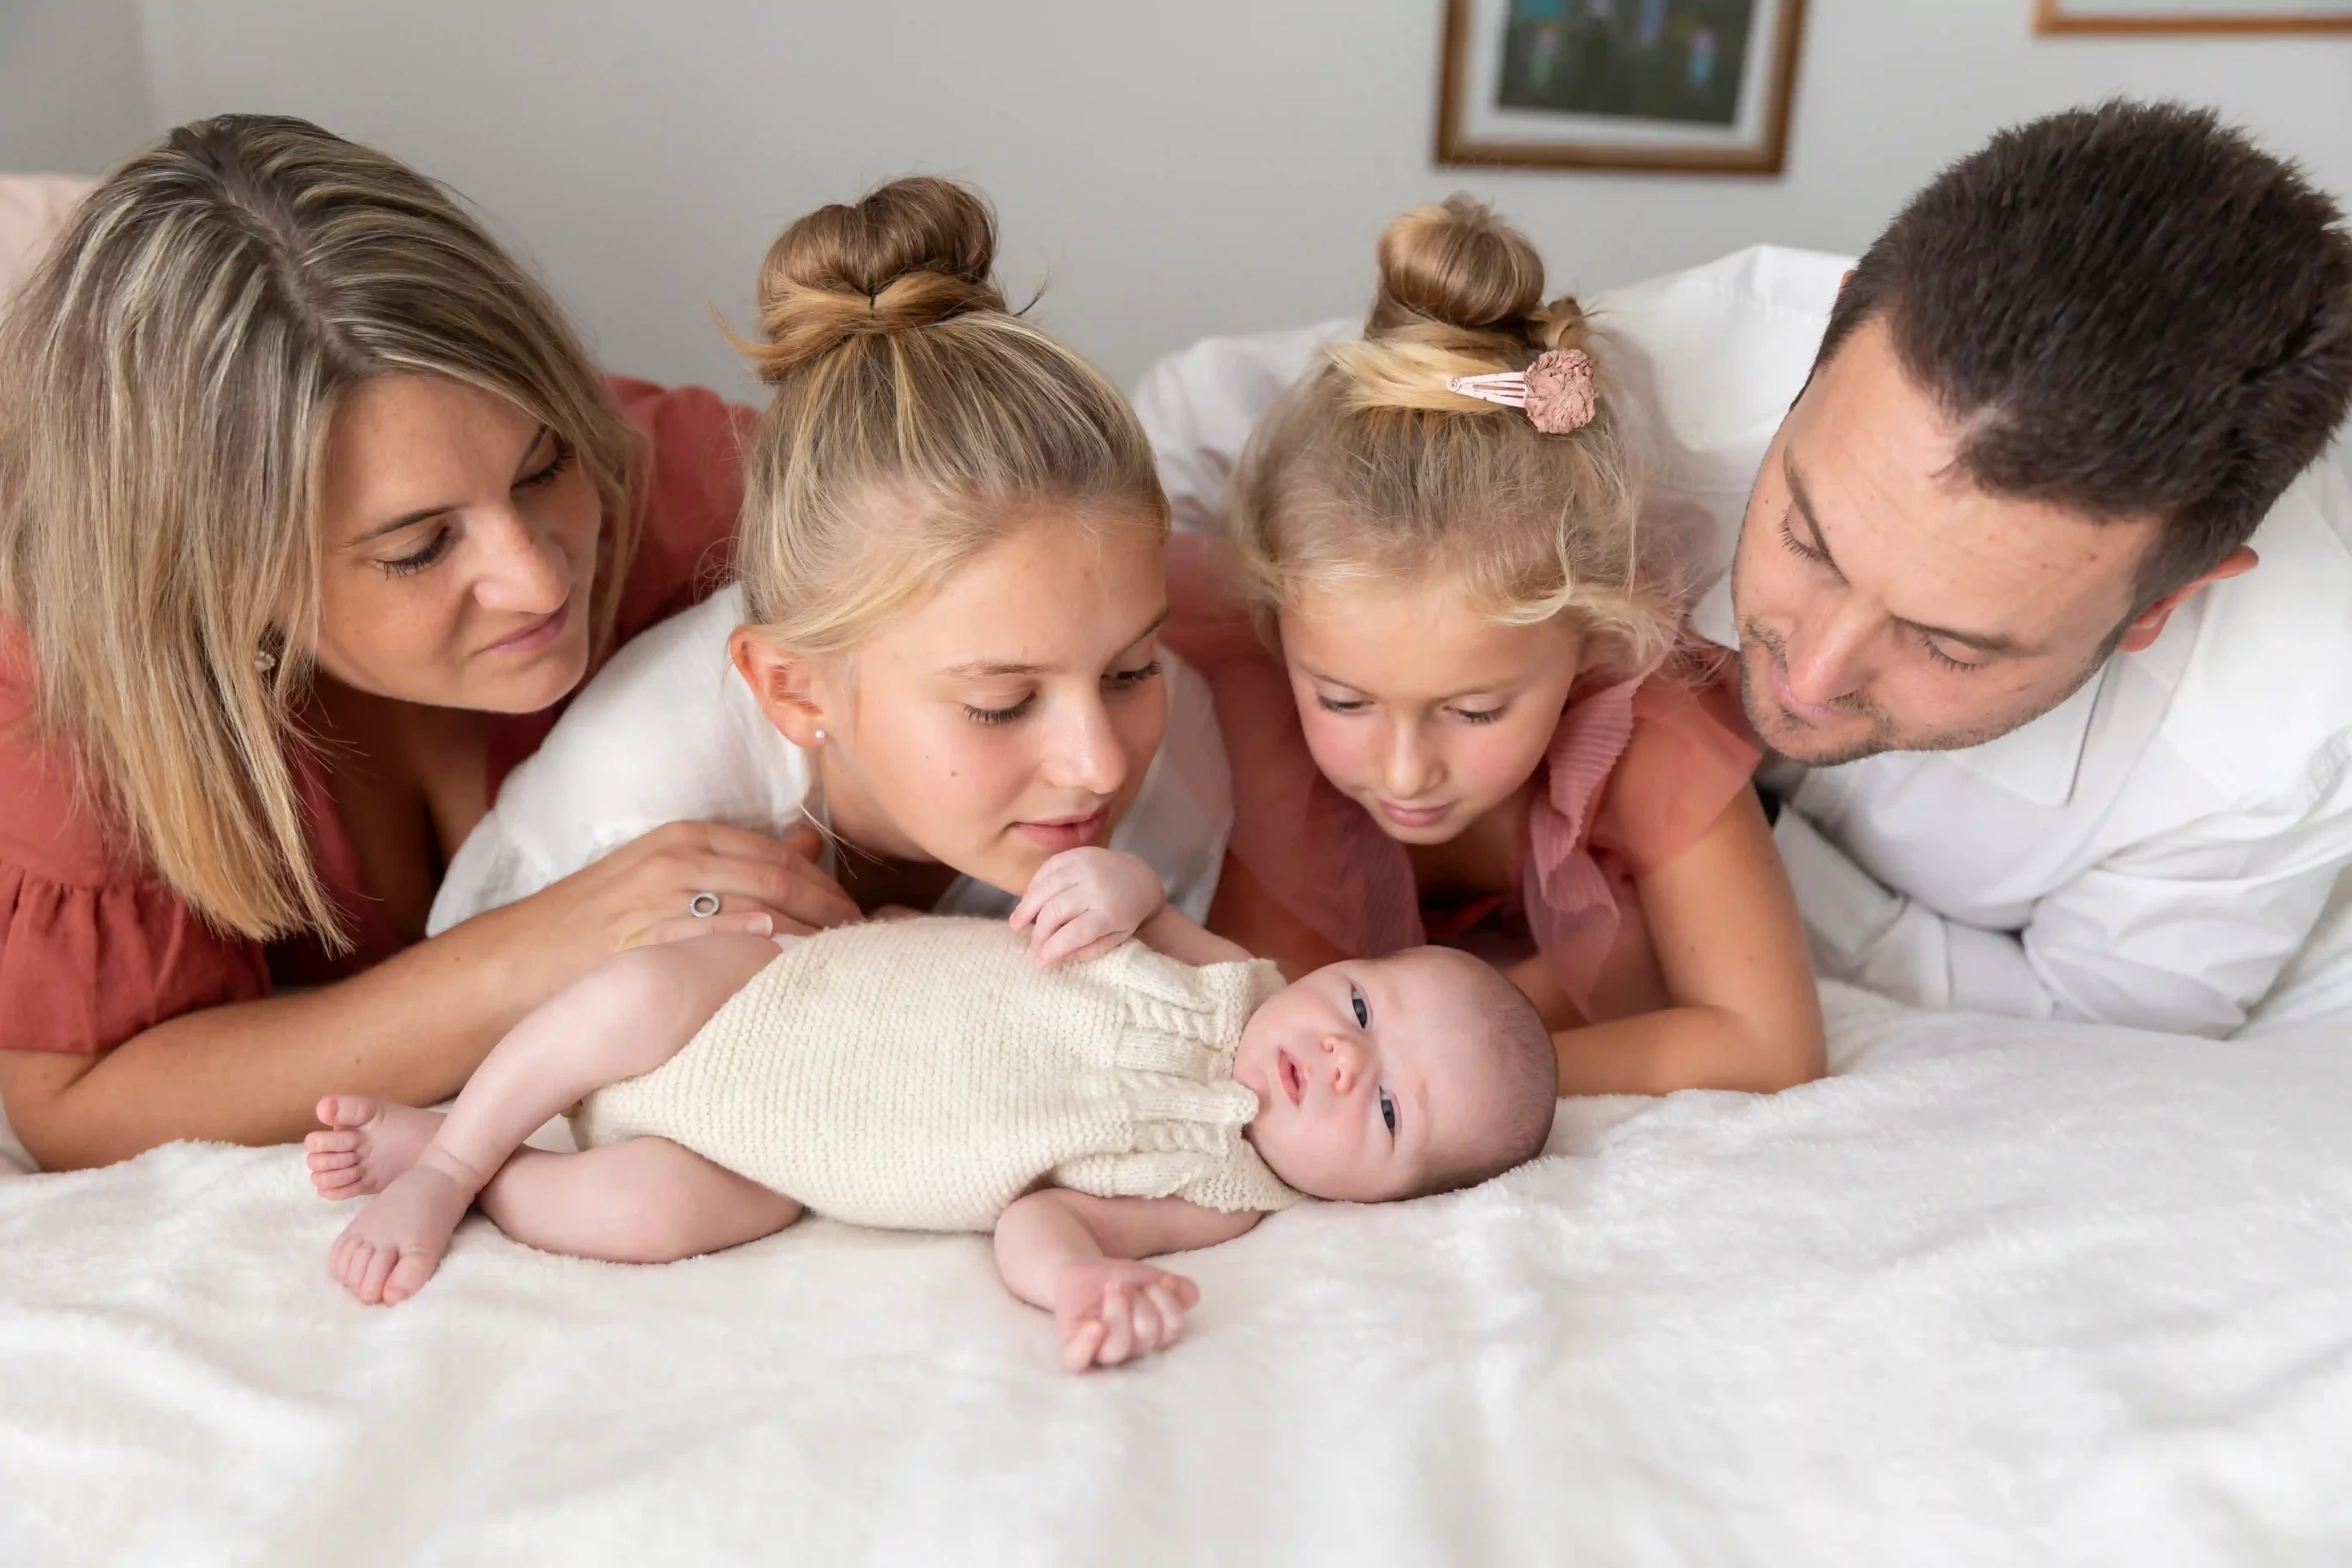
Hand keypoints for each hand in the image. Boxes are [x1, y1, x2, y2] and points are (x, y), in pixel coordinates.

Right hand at [508, 822, 861, 965]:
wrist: (514, 964)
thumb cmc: (591, 925)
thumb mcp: (661, 874)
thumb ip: (733, 860)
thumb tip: (806, 846)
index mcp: (685, 838)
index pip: (779, 856)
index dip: (827, 886)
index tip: (858, 915)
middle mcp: (677, 861)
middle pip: (780, 881)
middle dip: (831, 912)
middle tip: (866, 944)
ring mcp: (661, 901)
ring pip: (760, 910)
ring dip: (810, 937)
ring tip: (844, 963)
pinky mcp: (645, 941)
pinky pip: (718, 943)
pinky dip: (760, 953)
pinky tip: (790, 970)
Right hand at [1008, 848, 1165, 965]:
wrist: (1140, 878)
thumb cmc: (1126, 914)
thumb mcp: (1115, 939)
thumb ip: (1087, 950)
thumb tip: (1053, 956)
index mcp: (1111, 912)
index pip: (1075, 933)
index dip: (1052, 948)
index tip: (1039, 962)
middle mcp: (1097, 886)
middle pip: (1056, 910)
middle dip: (1039, 931)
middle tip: (1032, 945)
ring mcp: (1086, 866)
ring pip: (1046, 887)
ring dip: (1027, 907)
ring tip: (1016, 923)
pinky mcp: (1077, 853)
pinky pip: (1047, 869)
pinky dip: (1034, 886)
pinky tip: (1029, 900)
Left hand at [1053, 1258, 1199, 1371]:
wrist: (1082, 1271)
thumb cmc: (1120, 1280)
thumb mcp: (1152, 1278)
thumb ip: (1177, 1288)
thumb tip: (1189, 1295)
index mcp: (1153, 1337)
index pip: (1171, 1331)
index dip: (1169, 1303)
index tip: (1162, 1280)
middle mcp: (1130, 1349)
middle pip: (1146, 1337)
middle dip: (1141, 1302)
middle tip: (1124, 1284)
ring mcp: (1100, 1351)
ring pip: (1118, 1347)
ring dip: (1119, 1310)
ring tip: (1113, 1287)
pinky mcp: (1072, 1348)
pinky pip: (1078, 1360)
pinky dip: (1088, 1345)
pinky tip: (1096, 1325)